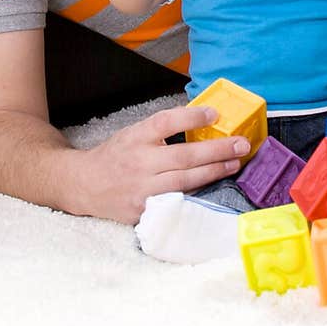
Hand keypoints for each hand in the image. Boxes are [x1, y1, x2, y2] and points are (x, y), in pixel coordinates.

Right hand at [73, 102, 249, 222]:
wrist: (84, 186)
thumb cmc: (115, 156)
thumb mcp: (132, 134)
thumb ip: (159, 130)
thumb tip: (200, 120)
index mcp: (135, 137)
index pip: (165, 122)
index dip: (190, 117)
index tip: (214, 113)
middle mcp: (139, 162)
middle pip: (184, 156)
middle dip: (217, 150)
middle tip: (242, 144)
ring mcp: (142, 189)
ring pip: (185, 181)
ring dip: (214, 171)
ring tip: (235, 163)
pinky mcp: (144, 211)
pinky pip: (177, 201)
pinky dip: (197, 193)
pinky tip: (214, 186)